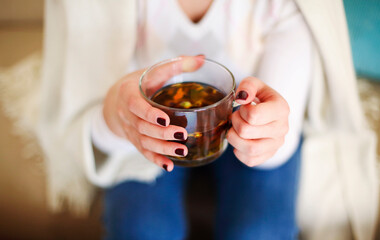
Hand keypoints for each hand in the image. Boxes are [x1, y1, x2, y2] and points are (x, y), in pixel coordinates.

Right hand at [103, 56, 204, 171]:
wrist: (117, 99)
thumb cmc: (140, 83)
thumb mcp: (153, 72)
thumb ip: (176, 65)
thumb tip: (201, 58)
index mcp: (128, 95)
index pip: (135, 106)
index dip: (149, 114)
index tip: (165, 119)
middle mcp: (126, 115)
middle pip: (141, 128)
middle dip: (161, 133)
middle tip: (182, 135)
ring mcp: (130, 130)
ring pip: (144, 143)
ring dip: (162, 149)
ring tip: (182, 151)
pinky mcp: (136, 140)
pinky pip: (144, 152)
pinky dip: (156, 160)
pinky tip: (169, 166)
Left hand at [227, 77, 289, 166]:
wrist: (268, 111)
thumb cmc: (260, 98)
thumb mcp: (255, 85)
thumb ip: (248, 85)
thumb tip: (242, 98)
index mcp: (281, 109)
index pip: (253, 116)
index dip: (241, 111)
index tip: (243, 107)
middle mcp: (282, 128)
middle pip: (246, 131)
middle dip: (234, 123)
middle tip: (236, 118)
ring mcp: (277, 144)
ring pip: (250, 149)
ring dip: (234, 139)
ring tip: (235, 130)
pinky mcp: (269, 155)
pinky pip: (250, 160)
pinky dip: (239, 152)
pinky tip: (240, 141)